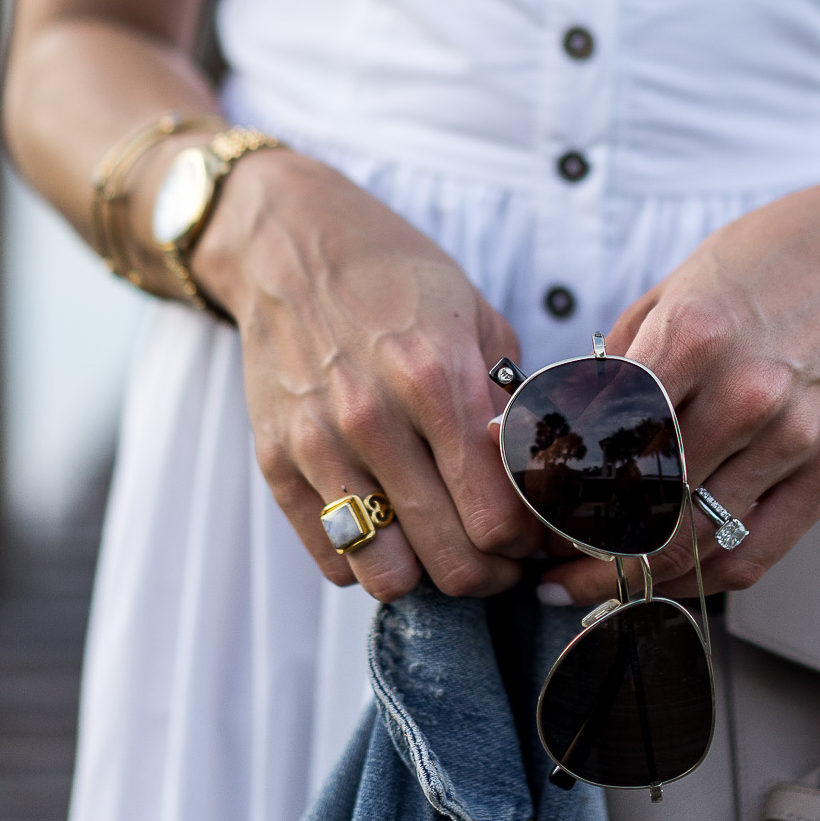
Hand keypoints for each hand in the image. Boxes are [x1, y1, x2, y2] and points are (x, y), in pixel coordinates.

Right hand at [192, 148, 542, 601]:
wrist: (293, 244)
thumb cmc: (397, 277)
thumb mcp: (477, 320)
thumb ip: (510, 403)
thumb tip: (543, 484)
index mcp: (437, 380)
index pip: (497, 517)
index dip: (528, 543)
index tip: (534, 536)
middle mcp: (374, 420)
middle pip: (450, 561)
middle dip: (490, 574)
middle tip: (500, 559)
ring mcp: (318, 445)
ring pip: (388, 576)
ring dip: (426, 576)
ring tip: (442, 548)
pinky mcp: (276, 461)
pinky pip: (332, 558)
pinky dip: (368, 560)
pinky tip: (391, 527)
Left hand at [536, 166, 819, 607]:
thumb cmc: (762, 266)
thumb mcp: (671, 291)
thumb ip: (613, 367)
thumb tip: (541, 432)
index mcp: (693, 336)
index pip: (602, 444)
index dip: (555, 495)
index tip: (528, 516)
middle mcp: (747, 393)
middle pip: (643, 506)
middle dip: (584, 549)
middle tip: (549, 565)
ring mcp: (795, 437)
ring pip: (694, 542)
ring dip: (633, 574)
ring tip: (591, 584)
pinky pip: (754, 553)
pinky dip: (701, 577)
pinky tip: (664, 577)